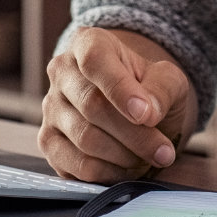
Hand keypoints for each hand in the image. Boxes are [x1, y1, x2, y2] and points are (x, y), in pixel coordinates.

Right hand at [39, 27, 196, 183]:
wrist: (134, 107)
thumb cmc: (148, 88)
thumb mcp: (168, 80)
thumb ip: (162, 89)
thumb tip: (147, 113)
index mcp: (88, 43)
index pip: (95, 61)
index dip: (120, 90)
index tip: (146, 116)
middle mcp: (61, 72)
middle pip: (92, 106)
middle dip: (135, 135)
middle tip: (164, 151)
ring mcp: (51, 108)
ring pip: (85, 138)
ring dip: (125, 156)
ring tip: (149, 158)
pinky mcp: (49, 142)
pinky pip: (75, 165)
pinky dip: (107, 173)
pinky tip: (127, 168)